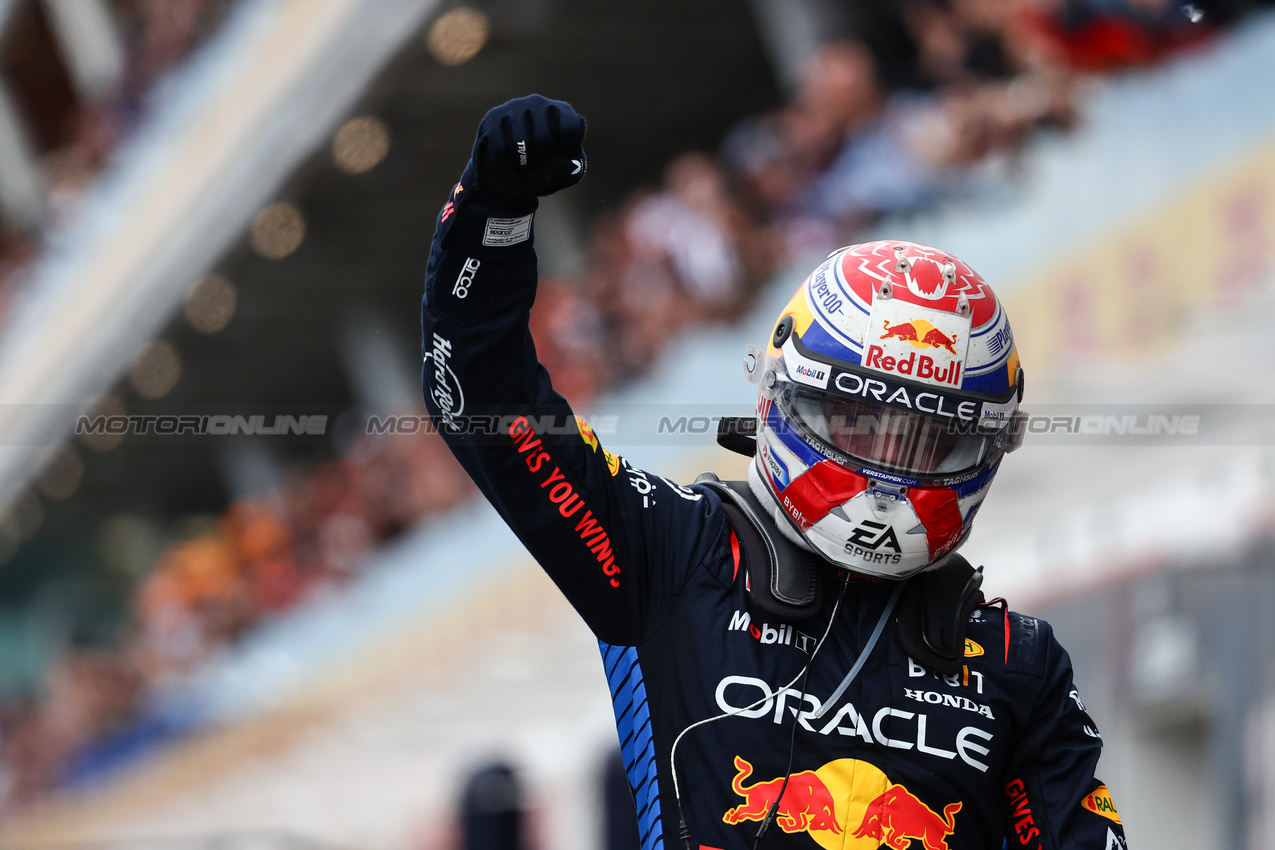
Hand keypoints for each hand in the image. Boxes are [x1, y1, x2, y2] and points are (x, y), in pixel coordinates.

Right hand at [470, 95, 586, 197]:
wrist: (507, 177)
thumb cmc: (542, 172)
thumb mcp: (564, 175)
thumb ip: (572, 169)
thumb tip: (555, 164)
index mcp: (563, 113)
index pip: (571, 128)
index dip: (563, 152)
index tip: (556, 159)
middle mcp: (539, 103)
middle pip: (544, 137)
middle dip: (540, 160)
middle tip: (536, 163)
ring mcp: (514, 107)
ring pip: (521, 141)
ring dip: (521, 162)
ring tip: (522, 162)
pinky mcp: (493, 117)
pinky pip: (500, 147)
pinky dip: (505, 163)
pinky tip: (507, 160)